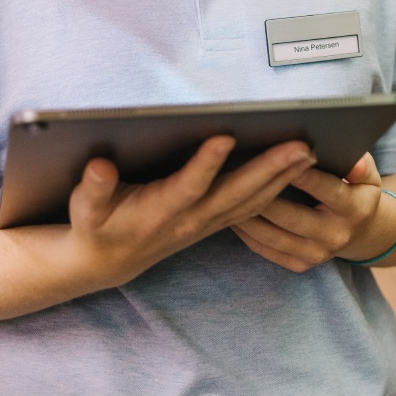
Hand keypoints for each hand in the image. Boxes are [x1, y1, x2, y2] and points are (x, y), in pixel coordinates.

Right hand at [62, 135, 315, 290]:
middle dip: (270, 169)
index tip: (224, 136)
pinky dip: (278, 188)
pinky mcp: (216, 220)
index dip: (206, 164)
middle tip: (301, 146)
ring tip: (310, 153)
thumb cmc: (97, 226)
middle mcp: (191, 218)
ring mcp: (208, 221)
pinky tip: (298, 170)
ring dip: (283, 178)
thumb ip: (93, 188)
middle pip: (237, 193)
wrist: (109, 259)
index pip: (189, 186)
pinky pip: (254, 206)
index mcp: (160, 211)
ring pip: (253, 200)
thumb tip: (99, 166)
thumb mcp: (85, 209)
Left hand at [232, 153, 387, 272]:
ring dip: (247, 216)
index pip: (328, 190)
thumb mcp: (369, 176)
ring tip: (227, 193)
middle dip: (265, 195)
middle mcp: (336, 236)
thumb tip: (356, 162)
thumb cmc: (358, 192)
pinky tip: (230, 214)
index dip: (304, 176)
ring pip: (273, 236)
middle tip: (240, 174)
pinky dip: (246, 232)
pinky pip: (266, 249)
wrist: (362, 233)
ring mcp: (316, 255)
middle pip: (294, 217)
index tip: (281, 157)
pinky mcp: (300, 265)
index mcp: (355, 209)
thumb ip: (362, 165)